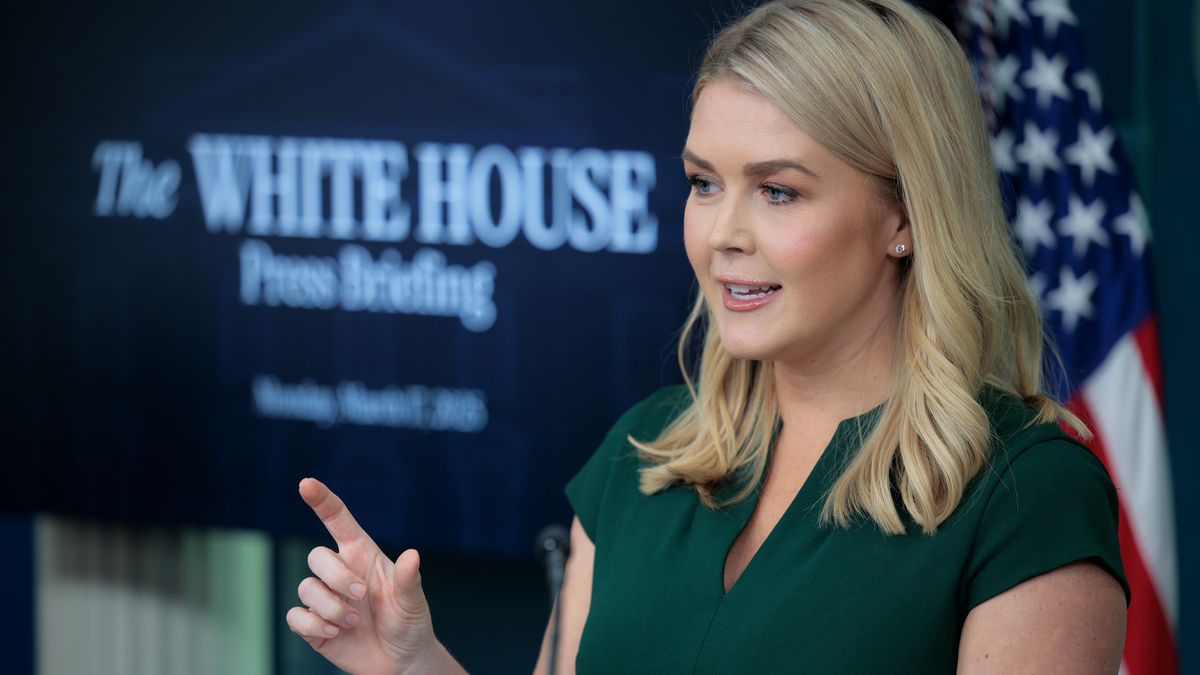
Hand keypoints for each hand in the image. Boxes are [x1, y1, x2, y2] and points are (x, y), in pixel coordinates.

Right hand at [287, 477, 455, 674]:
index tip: (306, 483)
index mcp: (362, 555)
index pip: (337, 520)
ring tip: (353, 622)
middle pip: (316, 556)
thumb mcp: (414, 601)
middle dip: (336, 576)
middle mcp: (339, 572)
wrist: (400, 660)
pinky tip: (334, 634)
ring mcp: (324, 597)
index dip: (322, 500)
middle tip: (360, 596)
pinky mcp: (313, 624)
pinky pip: (295, 616)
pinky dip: (314, 626)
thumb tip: (413, 555)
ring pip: (305, 587)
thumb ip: (410, 580)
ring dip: (330, 607)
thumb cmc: (409, 622)